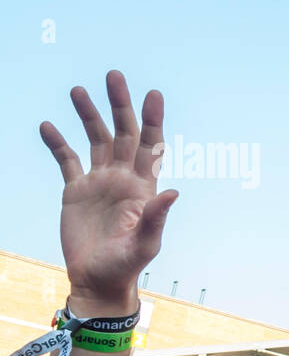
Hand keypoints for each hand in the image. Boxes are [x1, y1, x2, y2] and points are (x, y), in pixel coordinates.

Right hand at [41, 71, 176, 314]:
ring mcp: (99, 183)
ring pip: (95, 140)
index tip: (154, 93)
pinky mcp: (75, 192)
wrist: (98, 280)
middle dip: (119, 105)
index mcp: (143, 186)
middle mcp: (122, 178)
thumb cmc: (127, 265)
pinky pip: (66, 161)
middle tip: (114, 76)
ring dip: (88, 115)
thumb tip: (172, 191)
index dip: (153, 120)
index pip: (151, 145)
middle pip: (123, 133)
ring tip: (78, 90)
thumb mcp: (145, 243)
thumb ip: (156, 217)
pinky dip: (58, 143)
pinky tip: (48, 125)